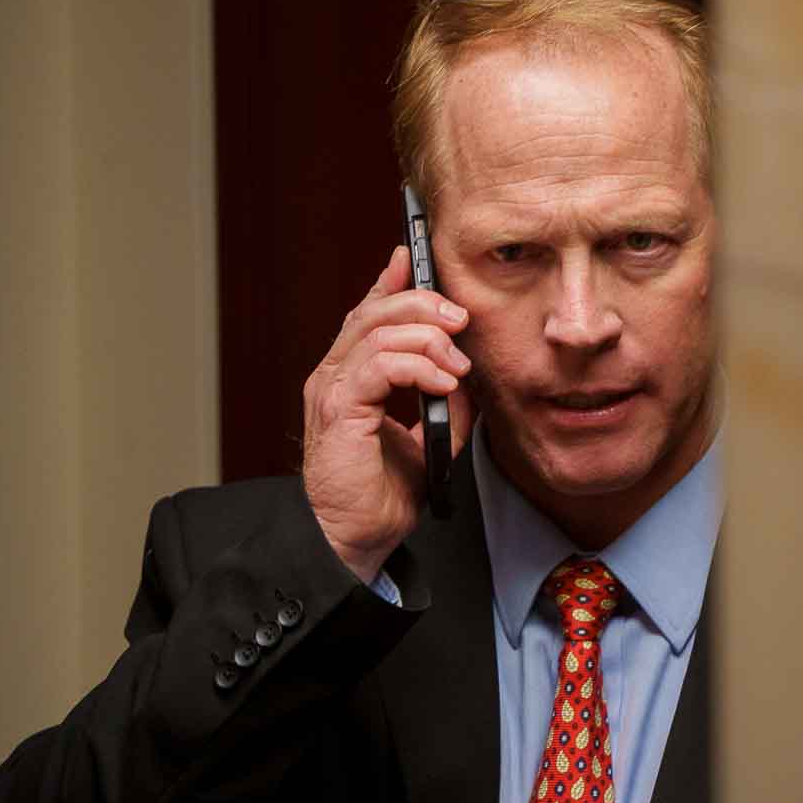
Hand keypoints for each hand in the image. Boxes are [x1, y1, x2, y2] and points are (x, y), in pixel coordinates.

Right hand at [302, 245, 474, 582]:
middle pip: (375, 310)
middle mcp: (335, 374)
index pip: (370, 312)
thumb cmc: (383, 493)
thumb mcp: (430, 436)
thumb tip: (470, 370)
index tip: (423, 263)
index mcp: (352, 375)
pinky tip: (444, 383)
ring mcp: (332, 390)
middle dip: (424, 303)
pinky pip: (378, 365)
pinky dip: (418, 366)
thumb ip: (446, 399)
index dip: (395, 283)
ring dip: (428, 338)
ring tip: (457, 365)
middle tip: (461, 319)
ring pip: (377, 330)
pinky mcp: (339, 410)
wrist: (357, 539)